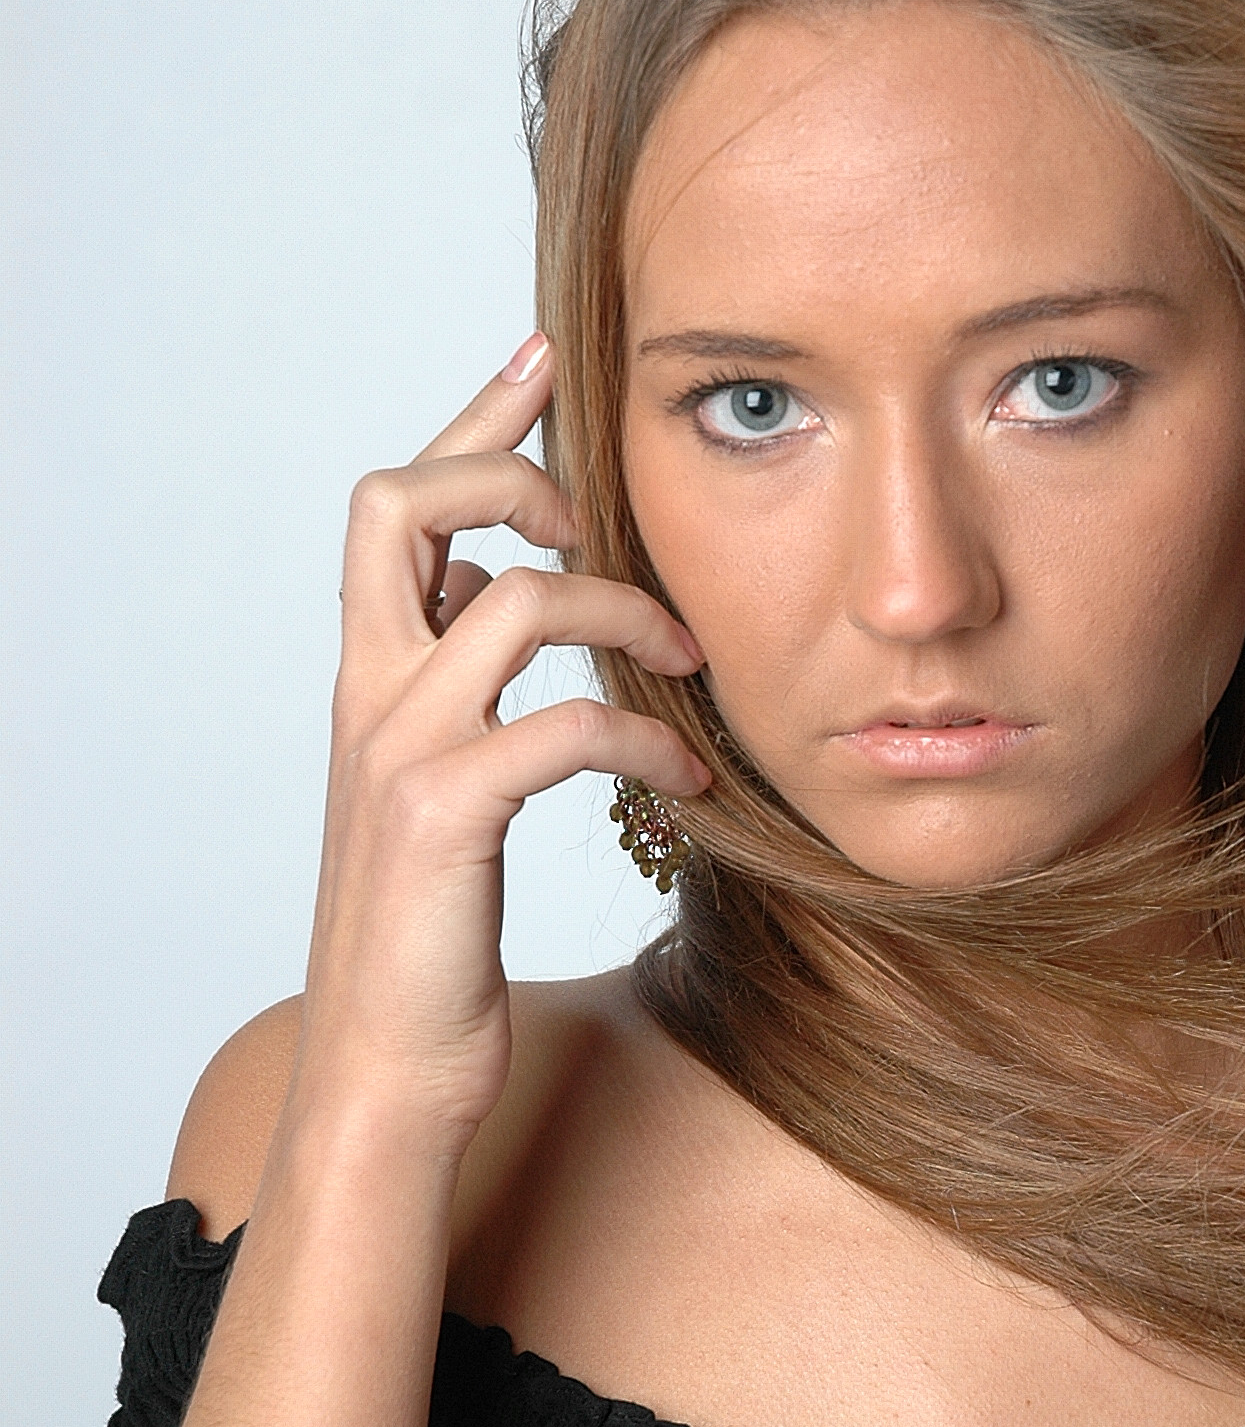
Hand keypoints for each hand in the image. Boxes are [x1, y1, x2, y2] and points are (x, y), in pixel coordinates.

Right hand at [292, 337, 706, 1151]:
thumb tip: (548, 639)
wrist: (387, 1070)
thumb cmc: (431, 942)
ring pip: (506, 599)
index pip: (398, 506)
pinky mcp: (443, 818)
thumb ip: (479, 709)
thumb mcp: (451, 798)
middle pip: (398, 501)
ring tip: (692, 659)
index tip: (546, 355)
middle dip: (507, 469)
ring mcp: (399, 751)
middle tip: (596, 516)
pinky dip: (643, 735)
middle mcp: (370, 694)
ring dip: (622, 609)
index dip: (474, 418)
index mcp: (371, 678)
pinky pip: (561, 725)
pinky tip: (689, 775)